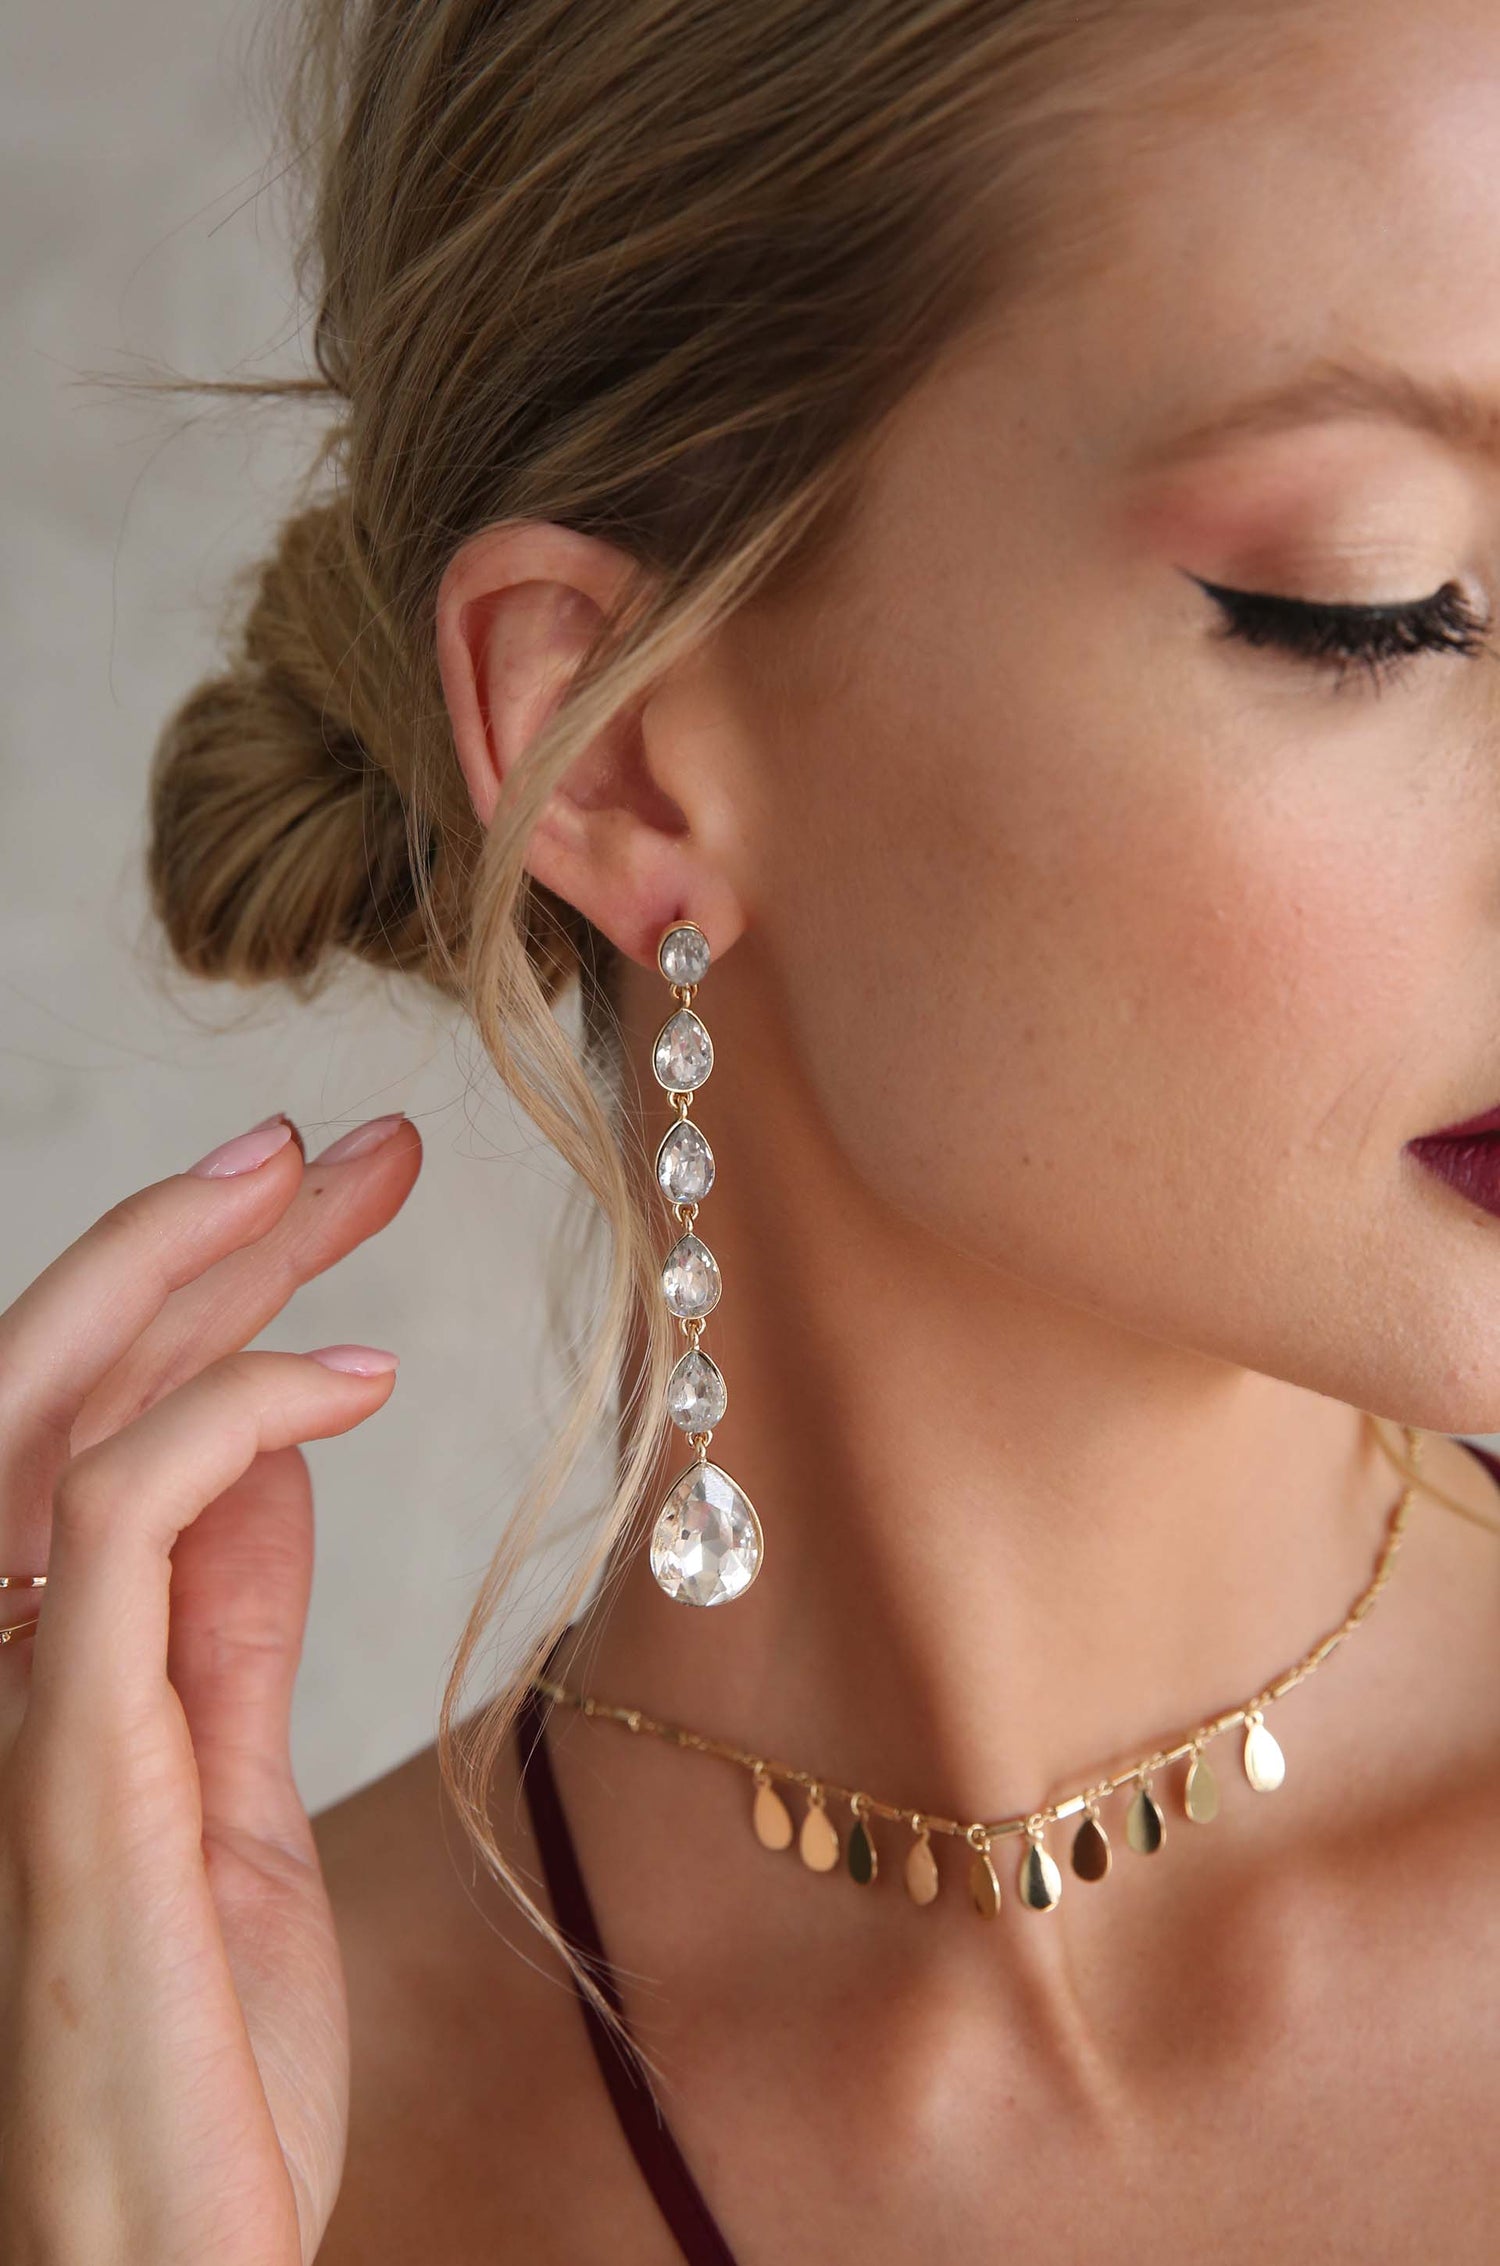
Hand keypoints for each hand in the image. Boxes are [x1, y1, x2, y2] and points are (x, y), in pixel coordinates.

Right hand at [0, 1109, 421, 2264]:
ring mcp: (4, 1705)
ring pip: (51, 1408)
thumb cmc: (189, 2050)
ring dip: (194, 1267)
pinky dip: (230, 1416)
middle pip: (64, 1376)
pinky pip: (113, 1524)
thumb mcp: (227, 1786)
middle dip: (203, 1231)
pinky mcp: (59, 1762)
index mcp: (29, 1660)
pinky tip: (359, 1376)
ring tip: (336, 1178)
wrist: (150, 2262)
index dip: (203, 1283)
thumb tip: (275, 1459)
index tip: (327, 1192)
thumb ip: (227, 1622)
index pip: (96, 1414)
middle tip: (353, 1138)